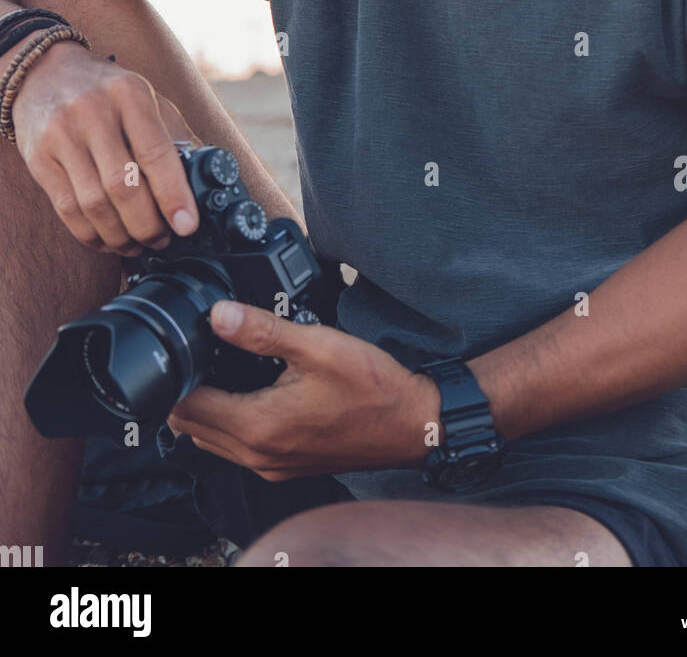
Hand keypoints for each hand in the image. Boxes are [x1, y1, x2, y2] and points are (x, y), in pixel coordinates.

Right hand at [13, 41, 201, 256]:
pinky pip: (67, 210)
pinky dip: (91, 234)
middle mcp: (92, 112)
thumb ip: (174, 136)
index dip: (173, 196)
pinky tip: (108, 239)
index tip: (187, 225)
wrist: (46, 73)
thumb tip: (204, 182)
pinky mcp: (38, 158)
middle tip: (162, 239)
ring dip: (120, 236)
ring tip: (137, 244)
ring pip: (94, 205)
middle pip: (123, 187)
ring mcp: (61, 135)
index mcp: (130, 94)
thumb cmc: (107, 92)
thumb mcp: (145, 98)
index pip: (155, 153)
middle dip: (147, 225)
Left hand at [166, 301, 440, 479]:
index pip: (187, 407)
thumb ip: (263, 331)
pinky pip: (237, 449)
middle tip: (198, 351)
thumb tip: (218, 314)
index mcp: (258, 426)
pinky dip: (228, 423)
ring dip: (205, 409)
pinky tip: (247, 393)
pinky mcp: (286, 466)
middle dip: (186, 391)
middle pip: (192, 427)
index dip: (178, 375)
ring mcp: (272, 466)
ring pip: (212, 441)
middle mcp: (258, 455)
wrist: (414, 425)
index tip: (184, 345)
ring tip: (218, 368)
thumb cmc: (373, 387)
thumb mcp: (318, 345)